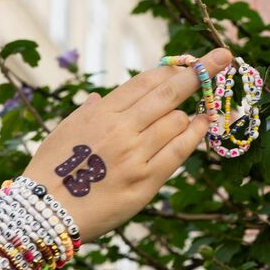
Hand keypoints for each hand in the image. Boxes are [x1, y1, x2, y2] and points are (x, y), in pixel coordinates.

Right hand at [21, 47, 232, 241]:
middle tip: (223, 56)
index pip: (145, 82)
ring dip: (189, 113)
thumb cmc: (51, 172)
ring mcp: (135, 155)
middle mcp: (121, 129)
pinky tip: (203, 124)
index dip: (172, 69)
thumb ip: (88, 112)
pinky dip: (194, 135)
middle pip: (169, 93)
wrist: (45, 213)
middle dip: (200, 72)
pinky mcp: (146, 182)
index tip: (192, 61)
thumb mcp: (64, 131)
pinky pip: (179, 152)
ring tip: (198, 110)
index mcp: (101, 113)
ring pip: (176, 121)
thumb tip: (102, 97)